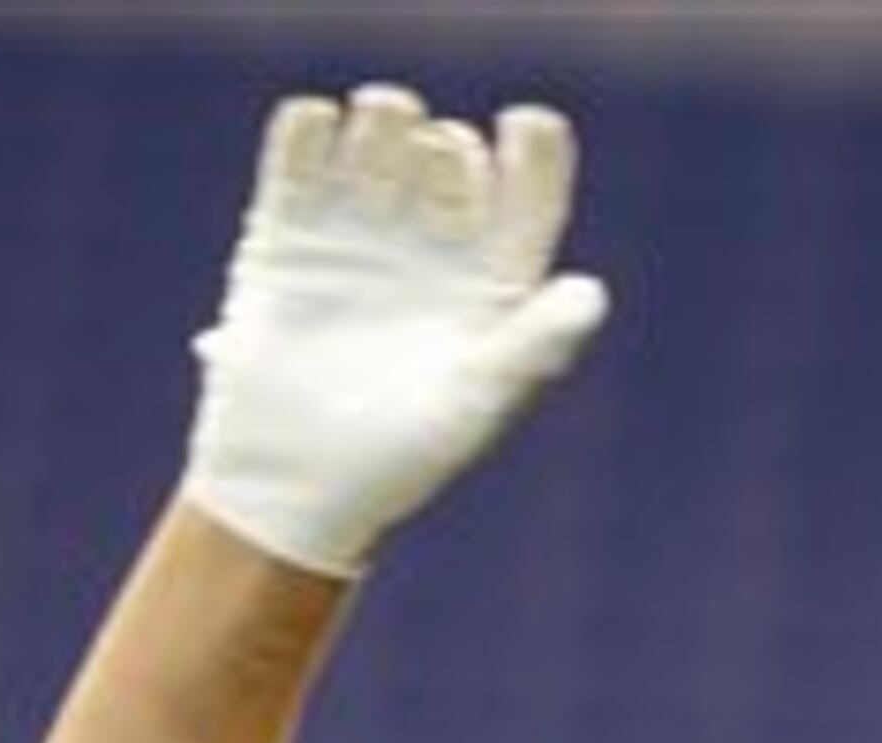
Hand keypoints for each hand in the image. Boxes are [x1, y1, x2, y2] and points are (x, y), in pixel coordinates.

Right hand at [180, 84, 610, 576]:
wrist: (292, 484)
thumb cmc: (400, 460)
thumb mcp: (475, 401)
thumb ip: (533, 343)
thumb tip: (592, 293)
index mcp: (493, 286)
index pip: (530, 196)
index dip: (535, 151)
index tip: (524, 124)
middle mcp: (433, 251)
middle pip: (454, 155)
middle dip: (446, 147)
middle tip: (431, 170)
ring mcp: (360, 236)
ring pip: (384, 136)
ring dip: (385, 118)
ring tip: (375, 141)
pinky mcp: (289, 235)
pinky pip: (301, 153)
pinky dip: (310, 127)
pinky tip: (318, 127)